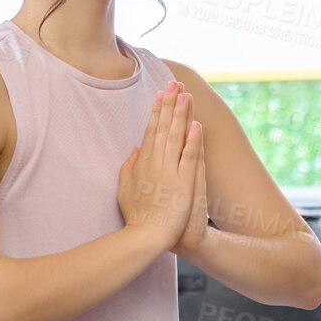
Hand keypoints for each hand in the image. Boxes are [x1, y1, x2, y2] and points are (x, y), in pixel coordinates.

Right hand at [118, 81, 201, 250]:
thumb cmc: (137, 217)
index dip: (157, 111)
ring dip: (181, 114)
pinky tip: (196, 124)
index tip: (161, 94)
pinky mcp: (182, 183)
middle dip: (169, 104)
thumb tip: (134, 149)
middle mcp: (154, 163)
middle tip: (175, 83)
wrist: (145, 237)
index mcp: (142, 163)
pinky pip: (188, 157)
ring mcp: (168, 172)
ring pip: (175, 137)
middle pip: (163, 128)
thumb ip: (129, 167)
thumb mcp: (125, 189)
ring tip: (186, 94)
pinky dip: (192, 140)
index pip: (150, 131)